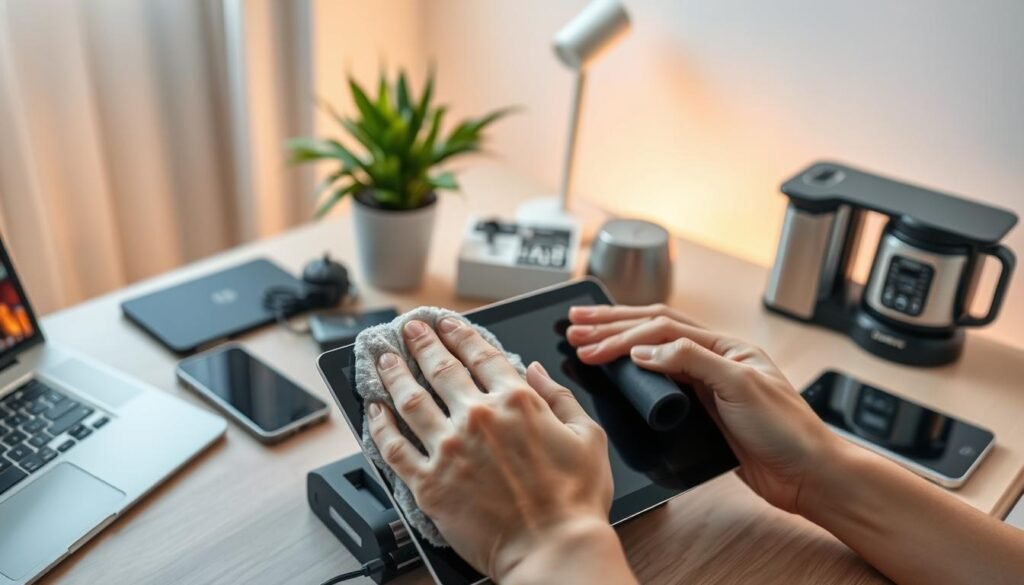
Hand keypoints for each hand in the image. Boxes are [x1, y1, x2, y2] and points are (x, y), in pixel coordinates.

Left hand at [367, 317, 627, 582]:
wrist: (553, 548)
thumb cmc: (575, 501)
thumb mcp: (588, 437)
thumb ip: (560, 397)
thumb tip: (537, 370)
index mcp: (517, 401)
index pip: (481, 355)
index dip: (460, 334)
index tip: (447, 323)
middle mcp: (478, 417)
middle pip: (440, 368)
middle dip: (422, 344)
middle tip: (409, 329)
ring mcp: (449, 449)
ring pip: (410, 400)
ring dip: (394, 375)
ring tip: (383, 360)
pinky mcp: (429, 483)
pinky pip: (394, 448)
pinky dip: (380, 426)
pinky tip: (374, 411)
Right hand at [566, 304, 838, 513]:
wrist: (807, 474)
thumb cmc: (787, 430)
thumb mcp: (741, 386)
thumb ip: (692, 362)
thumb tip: (645, 350)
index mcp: (724, 346)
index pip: (662, 330)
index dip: (622, 335)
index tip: (590, 345)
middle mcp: (713, 360)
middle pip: (654, 330)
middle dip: (611, 325)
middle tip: (575, 324)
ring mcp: (706, 384)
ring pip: (654, 353)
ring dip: (619, 342)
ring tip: (587, 336)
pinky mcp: (702, 410)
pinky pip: (660, 383)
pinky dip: (634, 372)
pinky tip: (618, 368)